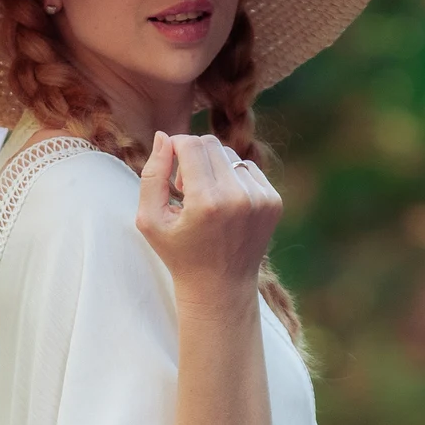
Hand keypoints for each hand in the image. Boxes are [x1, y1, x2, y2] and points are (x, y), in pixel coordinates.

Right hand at [136, 131, 281, 303]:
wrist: (221, 287)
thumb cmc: (180, 254)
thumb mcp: (150, 220)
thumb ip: (152, 175)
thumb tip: (164, 136)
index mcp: (206, 202)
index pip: (190, 144)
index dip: (175, 147)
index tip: (170, 166)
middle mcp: (238, 197)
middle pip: (211, 144)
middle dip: (193, 155)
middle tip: (185, 185)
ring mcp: (261, 199)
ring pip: (230, 155)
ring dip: (214, 167)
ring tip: (205, 198)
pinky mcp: (274, 201)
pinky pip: (249, 169)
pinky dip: (233, 178)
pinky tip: (225, 204)